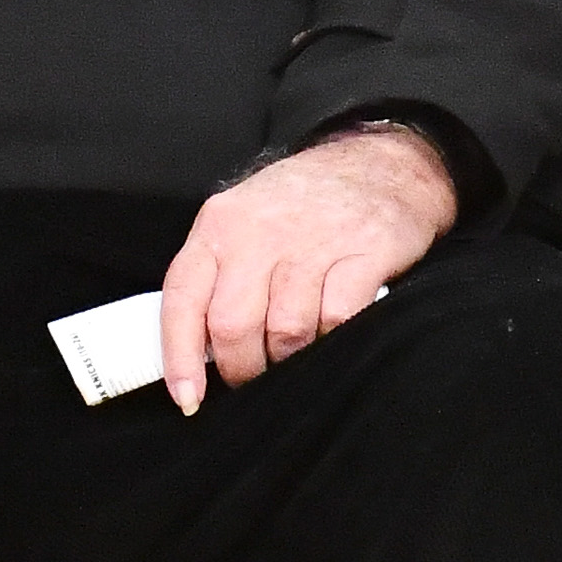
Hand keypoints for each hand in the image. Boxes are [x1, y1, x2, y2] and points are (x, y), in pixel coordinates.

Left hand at [159, 127, 457, 412]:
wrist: (380, 162)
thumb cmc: (303, 204)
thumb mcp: (245, 221)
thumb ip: (219, 277)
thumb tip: (199, 356)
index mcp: (220, 224)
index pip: (182, 299)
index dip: (180, 358)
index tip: (189, 400)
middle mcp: (261, 231)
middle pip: (232, 327)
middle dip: (243, 369)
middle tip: (259, 377)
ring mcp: (314, 240)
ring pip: (286, 332)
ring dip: (293, 358)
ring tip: (301, 350)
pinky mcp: (364, 251)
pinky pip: (337, 320)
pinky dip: (334, 339)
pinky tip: (336, 330)